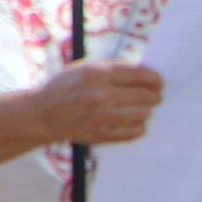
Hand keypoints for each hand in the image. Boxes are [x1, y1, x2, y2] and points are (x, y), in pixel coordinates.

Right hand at [27, 61, 164, 147]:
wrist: (43, 115)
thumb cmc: (65, 87)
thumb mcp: (84, 67)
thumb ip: (114, 68)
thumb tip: (145, 74)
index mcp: (97, 74)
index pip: (140, 75)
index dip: (155, 78)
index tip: (159, 82)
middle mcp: (101, 95)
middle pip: (145, 96)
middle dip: (154, 95)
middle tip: (153, 96)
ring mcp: (101, 117)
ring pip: (143, 114)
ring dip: (145, 110)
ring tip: (140, 108)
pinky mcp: (102, 134)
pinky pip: (134, 132)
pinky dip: (138, 126)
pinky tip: (132, 121)